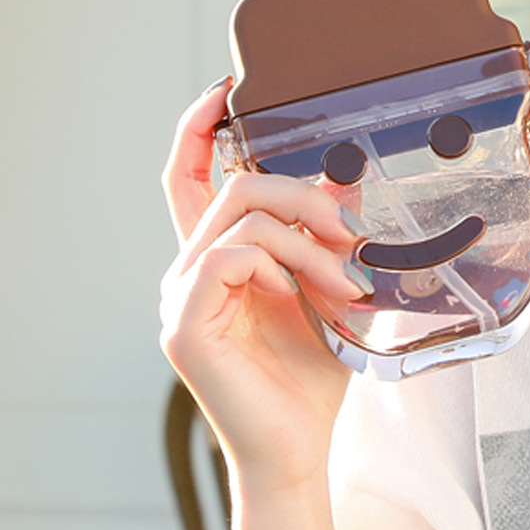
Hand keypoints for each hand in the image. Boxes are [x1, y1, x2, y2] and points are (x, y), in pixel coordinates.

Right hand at [160, 79, 359, 490]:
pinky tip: (297, 297)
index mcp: (219, 253)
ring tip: (346, 283)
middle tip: (348, 230)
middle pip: (236, 185)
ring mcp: (180, 294)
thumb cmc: (311, 366)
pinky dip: (276, 266)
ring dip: (308, 242)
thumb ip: (324, 233)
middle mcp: (190, 266)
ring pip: (243, 218)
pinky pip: (231, 258)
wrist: (300, 440)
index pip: (191, 175)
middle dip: (303, 194)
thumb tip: (346, 173)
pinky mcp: (184, 324)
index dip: (199, 127)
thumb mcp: (327, 285)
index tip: (226, 89)